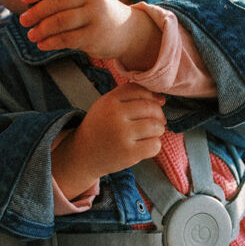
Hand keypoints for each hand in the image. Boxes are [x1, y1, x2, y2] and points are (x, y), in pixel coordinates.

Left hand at [18, 0, 160, 69]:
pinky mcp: (95, 37)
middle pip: (57, 2)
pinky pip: (67, 39)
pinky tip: (43, 45)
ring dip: (41, 29)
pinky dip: (51, 42)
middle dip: (36, 12)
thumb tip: (34, 2)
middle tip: (23, 20)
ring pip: (60, 21)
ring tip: (31, 35)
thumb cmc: (100, 15)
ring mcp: (95, 18)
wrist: (129, 32)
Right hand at [52, 82, 165, 198]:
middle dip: (158, 115)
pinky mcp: (129, 154)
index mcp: (109, 101)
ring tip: (151, 133)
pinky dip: (154, 145)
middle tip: (156, 121)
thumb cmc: (100, 127)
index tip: (156, 104)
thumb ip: (129, 96)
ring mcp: (122, 135)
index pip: (140, 90)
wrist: (83, 155)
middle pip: (150, 108)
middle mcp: (115, 115)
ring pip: (156, 126)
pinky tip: (145, 146)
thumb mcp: (106, 105)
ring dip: (158, 130)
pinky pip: (154, 145)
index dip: (152, 96)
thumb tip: (162, 99)